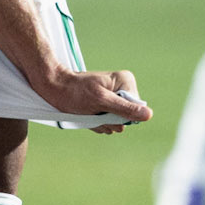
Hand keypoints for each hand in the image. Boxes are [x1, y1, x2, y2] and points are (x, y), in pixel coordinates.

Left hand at [34, 66, 151, 134]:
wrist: (56, 89)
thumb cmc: (75, 92)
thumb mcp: (101, 101)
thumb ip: (124, 109)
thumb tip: (148, 115)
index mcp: (126, 81)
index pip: (135, 109)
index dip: (119, 114)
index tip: (102, 107)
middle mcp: (124, 90)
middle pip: (127, 118)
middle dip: (109, 119)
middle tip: (93, 111)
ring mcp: (116, 99)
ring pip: (117, 123)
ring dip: (102, 122)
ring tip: (89, 112)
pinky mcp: (107, 107)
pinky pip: (108, 123)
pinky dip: (97, 123)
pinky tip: (88, 114)